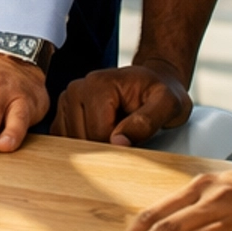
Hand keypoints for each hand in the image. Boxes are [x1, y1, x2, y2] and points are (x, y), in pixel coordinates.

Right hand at [53, 62, 191, 145]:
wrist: (154, 83)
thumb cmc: (160, 93)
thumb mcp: (167, 104)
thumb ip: (146, 122)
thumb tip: (118, 142)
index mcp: (99, 84)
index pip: (98, 133)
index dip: (119, 145)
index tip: (135, 137)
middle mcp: (77, 89)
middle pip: (82, 139)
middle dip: (104, 147)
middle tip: (126, 133)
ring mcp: (67, 100)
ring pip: (70, 142)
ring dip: (92, 147)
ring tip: (114, 131)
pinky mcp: (63, 113)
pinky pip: (63, 140)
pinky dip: (80, 147)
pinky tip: (100, 136)